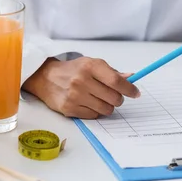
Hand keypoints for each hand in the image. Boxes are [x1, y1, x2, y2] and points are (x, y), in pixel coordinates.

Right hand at [22, 57, 140, 118]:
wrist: (46, 78)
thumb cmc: (73, 70)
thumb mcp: (91, 64)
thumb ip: (112, 72)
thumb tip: (131, 77)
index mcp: (90, 66)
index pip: (116, 81)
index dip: (129, 89)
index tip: (135, 93)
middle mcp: (82, 80)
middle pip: (114, 98)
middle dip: (117, 99)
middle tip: (113, 96)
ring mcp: (75, 96)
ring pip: (106, 109)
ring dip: (106, 106)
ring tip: (98, 99)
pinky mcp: (69, 109)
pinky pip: (94, 116)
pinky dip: (94, 111)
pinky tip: (87, 103)